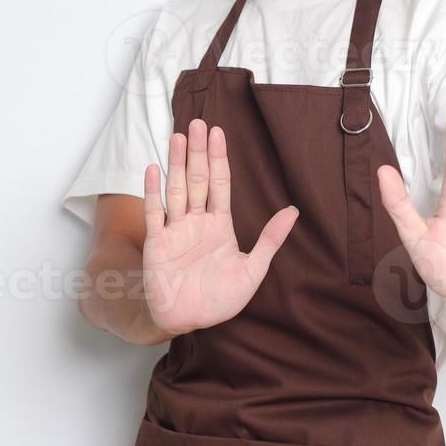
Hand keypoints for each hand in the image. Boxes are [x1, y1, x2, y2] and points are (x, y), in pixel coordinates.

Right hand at [141, 119, 298, 335]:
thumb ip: (270, 240)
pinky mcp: (156, 244)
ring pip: (176, 190)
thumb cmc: (219, 299)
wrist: (188, 321)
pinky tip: (153, 169)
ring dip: (176, 163)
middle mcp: (196, 222)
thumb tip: (293, 211)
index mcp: (219, 225)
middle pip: (197, 179)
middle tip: (199, 124)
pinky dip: (153, 192)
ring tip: (178, 137)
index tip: (219, 133)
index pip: (219, 184)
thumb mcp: (252, 269)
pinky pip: (154, 213)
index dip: (218, 159)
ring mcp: (175, 230)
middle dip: (198, 152)